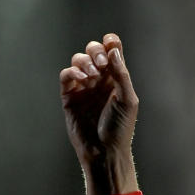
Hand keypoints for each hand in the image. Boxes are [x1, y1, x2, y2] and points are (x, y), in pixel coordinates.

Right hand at [60, 33, 138, 194]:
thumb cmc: (120, 129)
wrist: (104, 151)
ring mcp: (84, 87)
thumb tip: (113, 50)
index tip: (110, 43)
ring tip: (91, 76)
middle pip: (93, 51)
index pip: (112, 51)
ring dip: (84, 62)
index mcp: (116, 79)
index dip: (110, 43)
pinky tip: (80, 79)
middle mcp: (100, 80)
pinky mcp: (69, 96)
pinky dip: (72, 71)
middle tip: (101, 66)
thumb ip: (122, 74)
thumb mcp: (127, 100)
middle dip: (95, 52)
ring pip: (78, 60)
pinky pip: (67, 75)